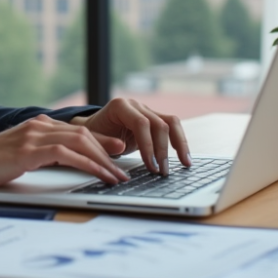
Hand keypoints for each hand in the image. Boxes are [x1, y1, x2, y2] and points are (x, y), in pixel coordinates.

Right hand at [0, 114, 130, 187]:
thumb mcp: (17, 154)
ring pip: (80, 142)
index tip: (116, 152)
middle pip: (84, 134)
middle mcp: (39, 126)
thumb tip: (59, 160)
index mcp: (37, 125)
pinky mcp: (29, 151)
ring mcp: (34, 136)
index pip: (76, 131)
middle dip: (107, 150)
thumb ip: (38, 152)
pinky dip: (88, 164)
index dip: (100, 142)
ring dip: (103, 160)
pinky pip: (67, 155)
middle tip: (124, 167)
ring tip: (117, 176)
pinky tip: (99, 174)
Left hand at [71, 97, 190, 175]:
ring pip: (171, 122)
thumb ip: (104, 143)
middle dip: (162, 150)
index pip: (141, 123)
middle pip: (158, 123)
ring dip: (179, 144)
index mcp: (120, 106)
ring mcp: (147, 110)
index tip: (151, 166)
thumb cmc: (92, 135)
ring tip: (185, 164)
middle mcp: (136, 105)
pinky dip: (179, 141)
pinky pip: (172, 127)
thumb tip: (122, 146)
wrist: (94, 128)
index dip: (148, 145)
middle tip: (162, 172)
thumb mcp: (92, 140)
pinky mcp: (154, 119)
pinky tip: (184, 157)